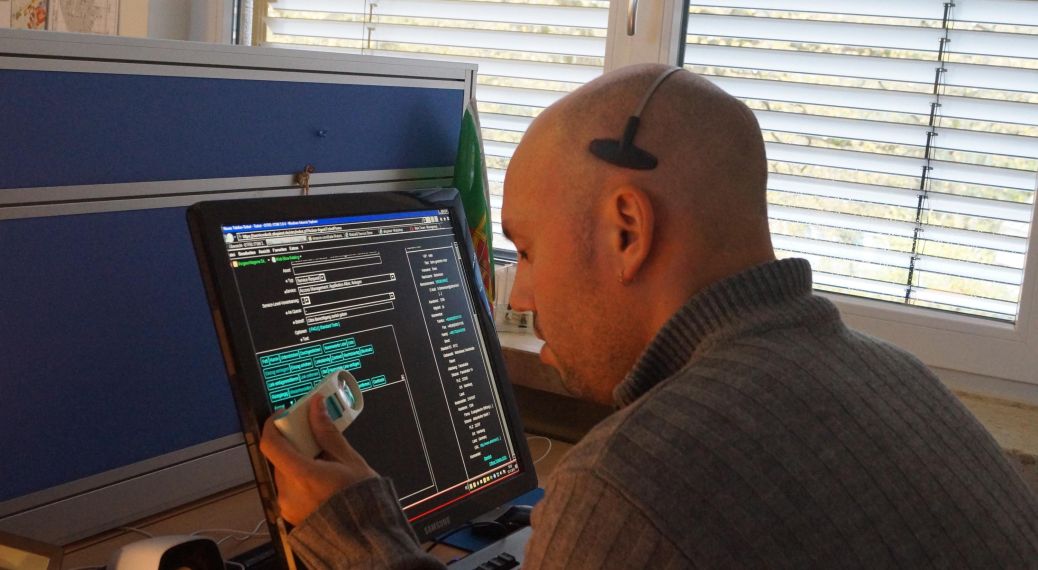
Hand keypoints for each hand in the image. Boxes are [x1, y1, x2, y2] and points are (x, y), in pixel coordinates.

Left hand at [259, 396, 377, 525]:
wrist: (363, 536)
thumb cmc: (361, 499)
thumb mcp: (349, 460)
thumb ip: (327, 432)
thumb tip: (316, 406)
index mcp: (303, 476)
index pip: (271, 444)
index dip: (273, 425)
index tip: (284, 414)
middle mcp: (289, 492)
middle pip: (280, 457)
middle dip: (294, 443)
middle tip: (314, 437)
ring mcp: (287, 505)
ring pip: (284, 472)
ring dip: (298, 461)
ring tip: (323, 463)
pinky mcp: (289, 513)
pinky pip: (288, 488)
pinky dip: (299, 478)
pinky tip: (320, 480)